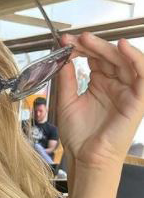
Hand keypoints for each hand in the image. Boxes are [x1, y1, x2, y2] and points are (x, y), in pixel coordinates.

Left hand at [55, 32, 143, 170]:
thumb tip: (62, 57)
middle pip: (108, 56)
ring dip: (106, 48)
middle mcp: (115, 84)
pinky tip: (122, 47)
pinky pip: (142, 76)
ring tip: (88, 40)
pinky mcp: (138, 100)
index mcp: (99, 83)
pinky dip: (136, 59)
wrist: (86, 158)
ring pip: (123, 61)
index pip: (94, 58)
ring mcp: (127, 91)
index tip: (64, 41)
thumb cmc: (79, 136)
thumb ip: (66, 79)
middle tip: (74, 39)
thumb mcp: (67, 102)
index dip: (80, 48)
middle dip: (91, 45)